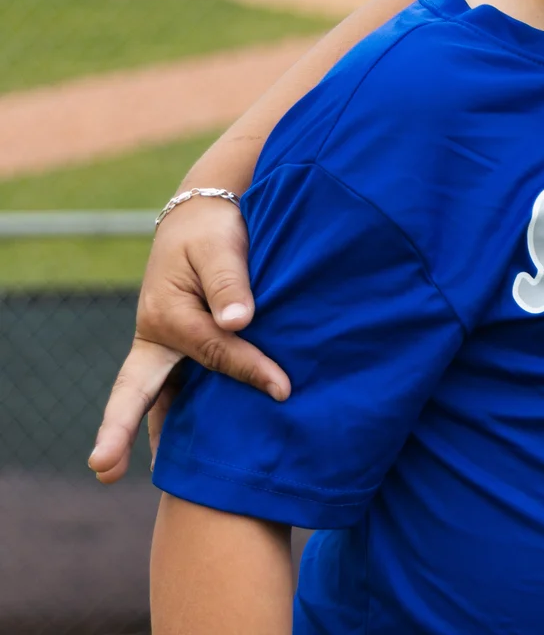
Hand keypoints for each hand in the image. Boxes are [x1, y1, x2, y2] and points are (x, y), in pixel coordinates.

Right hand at [88, 195, 288, 483]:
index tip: (282, 388)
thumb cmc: (212, 233)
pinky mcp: (182, 353)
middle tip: (103, 470)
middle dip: (118, 430)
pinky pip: (180, 391)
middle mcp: (157, 339)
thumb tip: (240, 322)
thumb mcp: (220, 247)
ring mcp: (166, 350)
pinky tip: (194, 451)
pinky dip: (182, 420)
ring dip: (156, 435)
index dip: (249, 369)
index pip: (212, 351)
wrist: (204, 221)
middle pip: (136, 391)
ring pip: (159, 398)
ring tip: (166, 480)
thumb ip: (229, 282)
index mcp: (166, 314)